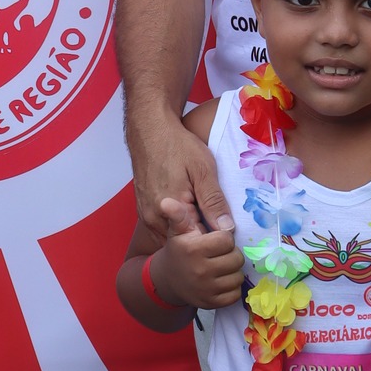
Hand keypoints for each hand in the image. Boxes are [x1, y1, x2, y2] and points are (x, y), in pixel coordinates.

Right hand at [128, 111, 233, 244]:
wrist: (150, 129)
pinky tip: (188, 206)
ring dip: (188, 228)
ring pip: (173, 235)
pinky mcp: (143, 209)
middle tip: (216, 216)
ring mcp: (146, 215)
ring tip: (201, 209)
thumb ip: (214, 201)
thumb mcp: (203, 170)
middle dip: (201, 235)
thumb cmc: (177, 145)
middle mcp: (154, 218)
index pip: (198, 241)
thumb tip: (227, 229)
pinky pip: (163, 225)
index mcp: (172, 211)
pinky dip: (177, 222)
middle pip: (183, 241)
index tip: (227, 227)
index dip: (214, 236)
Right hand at [151, 198, 243, 310]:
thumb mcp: (177, 231)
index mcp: (193, 249)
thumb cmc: (178, 250)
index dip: (223, 238)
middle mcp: (200, 270)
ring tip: (220, 266)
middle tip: (219, 254)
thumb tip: (166, 201)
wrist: (167, 280)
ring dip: (232, 271)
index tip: (214, 240)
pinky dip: (231, 287)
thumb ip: (177, 215)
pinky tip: (220, 280)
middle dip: (230, 254)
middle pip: (236, 258)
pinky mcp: (211, 303)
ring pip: (238, 277)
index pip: (227, 239)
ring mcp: (206, 290)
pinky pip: (235, 294)